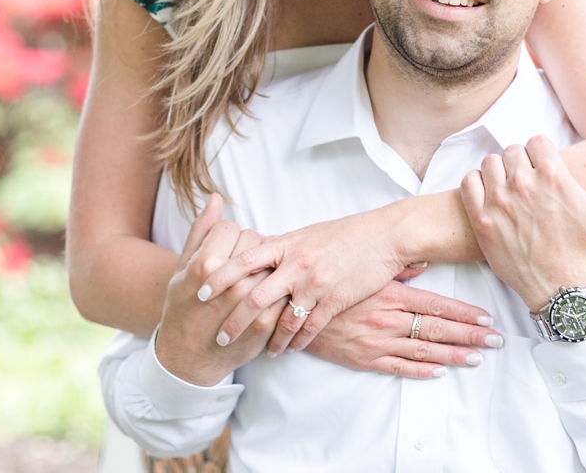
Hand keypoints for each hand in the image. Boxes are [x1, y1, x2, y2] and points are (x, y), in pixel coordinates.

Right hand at [154, 194, 286, 386]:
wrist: (189, 357)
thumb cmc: (182, 308)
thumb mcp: (182, 268)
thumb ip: (201, 231)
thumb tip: (215, 197)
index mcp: (205, 265)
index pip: (234, 229)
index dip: (231, 238)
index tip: (226, 251)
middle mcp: (229, 283)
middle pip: (256, 245)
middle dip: (251, 252)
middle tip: (241, 266)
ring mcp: (249, 304)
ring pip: (272, 266)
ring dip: (267, 269)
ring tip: (254, 279)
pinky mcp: (265, 324)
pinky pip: (282, 293)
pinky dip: (279, 290)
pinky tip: (268, 294)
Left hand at [198, 205, 413, 354]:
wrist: (386, 236)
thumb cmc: (346, 233)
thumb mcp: (308, 234)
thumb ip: (282, 247)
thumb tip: (257, 253)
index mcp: (287, 243)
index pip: (243, 260)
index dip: (219, 277)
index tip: (199, 292)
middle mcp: (297, 264)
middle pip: (254, 297)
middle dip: (234, 321)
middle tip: (220, 338)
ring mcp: (316, 284)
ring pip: (282, 320)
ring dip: (269, 340)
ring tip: (261, 352)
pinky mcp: (334, 300)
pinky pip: (310, 328)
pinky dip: (297, 342)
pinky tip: (290, 349)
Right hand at [306, 280, 502, 378]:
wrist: (294, 310)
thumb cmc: (330, 285)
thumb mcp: (364, 272)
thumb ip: (396, 270)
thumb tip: (424, 263)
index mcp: (391, 295)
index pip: (437, 305)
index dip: (465, 314)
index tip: (487, 319)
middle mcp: (388, 319)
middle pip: (439, 329)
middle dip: (470, 335)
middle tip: (496, 340)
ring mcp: (377, 341)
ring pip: (424, 350)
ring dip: (454, 355)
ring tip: (477, 357)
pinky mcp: (365, 359)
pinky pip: (399, 367)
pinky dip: (421, 370)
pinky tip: (440, 371)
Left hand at [461, 135, 585, 311]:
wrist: (562, 290)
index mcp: (554, 176)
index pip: (536, 141)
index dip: (542, 152)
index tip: (544, 167)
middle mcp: (524, 184)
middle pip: (512, 150)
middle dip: (521, 162)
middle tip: (528, 180)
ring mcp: (499, 202)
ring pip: (490, 163)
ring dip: (499, 171)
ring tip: (509, 187)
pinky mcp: (481, 220)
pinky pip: (469, 182)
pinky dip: (478, 184)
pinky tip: (490, 196)